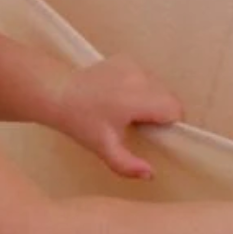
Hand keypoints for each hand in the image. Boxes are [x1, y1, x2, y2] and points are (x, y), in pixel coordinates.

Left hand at [55, 55, 183, 178]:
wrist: (58, 93)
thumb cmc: (80, 122)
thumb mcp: (104, 148)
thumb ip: (127, 165)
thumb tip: (150, 174)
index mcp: (137, 99)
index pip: (174, 109)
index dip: (169, 124)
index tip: (153, 132)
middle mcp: (140, 78)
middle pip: (170, 97)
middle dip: (162, 113)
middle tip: (139, 125)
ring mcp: (134, 65)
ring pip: (160, 86)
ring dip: (153, 99)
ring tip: (128, 111)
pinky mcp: (127, 59)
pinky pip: (147, 77)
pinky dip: (142, 87)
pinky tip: (121, 96)